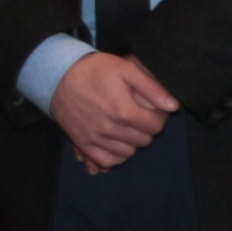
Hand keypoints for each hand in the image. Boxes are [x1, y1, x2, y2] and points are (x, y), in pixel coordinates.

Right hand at [49, 50, 180, 172]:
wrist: (58, 75)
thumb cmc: (95, 70)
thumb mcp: (126, 69)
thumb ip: (152, 88)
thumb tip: (173, 106)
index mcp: (123, 111)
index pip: (156, 126)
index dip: (159, 117)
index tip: (153, 110)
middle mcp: (110, 129)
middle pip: (143, 141)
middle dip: (146, 129)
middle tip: (139, 116)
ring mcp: (95, 138)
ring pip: (127, 153)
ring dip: (132, 142)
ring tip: (127, 127)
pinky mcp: (82, 143)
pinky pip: (105, 161)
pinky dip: (114, 157)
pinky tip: (116, 144)